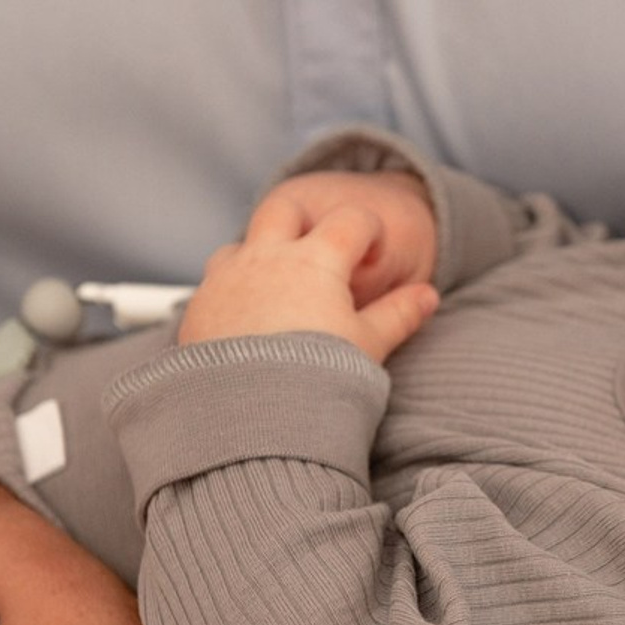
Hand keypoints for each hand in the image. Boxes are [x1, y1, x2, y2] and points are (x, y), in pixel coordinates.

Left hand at [180, 170, 439, 360]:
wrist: (252, 416)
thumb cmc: (316, 377)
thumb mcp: (369, 344)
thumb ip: (399, 314)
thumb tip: (427, 296)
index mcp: (316, 259)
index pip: (350, 220)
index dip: (368, 233)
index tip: (373, 257)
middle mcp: (266, 257)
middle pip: (284, 209)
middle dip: (305, 221)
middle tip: (320, 254)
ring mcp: (226, 279)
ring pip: (241, 244)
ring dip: (260, 256)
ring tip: (279, 292)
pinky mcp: (198, 308)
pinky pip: (213, 284)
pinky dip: (233, 292)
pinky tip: (248, 322)